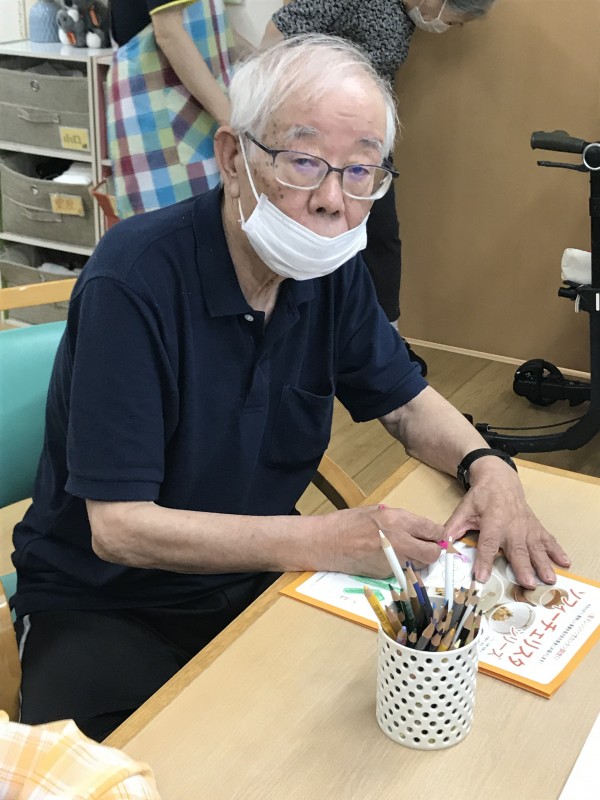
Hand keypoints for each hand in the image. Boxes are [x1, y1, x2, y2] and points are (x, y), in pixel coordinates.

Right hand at [322, 505, 442, 576]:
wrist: (327, 543)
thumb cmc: (349, 522)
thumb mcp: (378, 511)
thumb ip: (401, 520)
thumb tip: (420, 529)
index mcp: (397, 520)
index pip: (432, 531)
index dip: (438, 534)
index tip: (438, 536)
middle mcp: (399, 541)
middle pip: (432, 553)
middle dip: (434, 551)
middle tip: (429, 547)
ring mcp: (393, 560)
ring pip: (420, 565)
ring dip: (419, 560)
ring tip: (407, 552)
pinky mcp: (386, 574)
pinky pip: (403, 571)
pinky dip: (402, 566)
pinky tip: (390, 558)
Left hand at [444, 459, 570, 587]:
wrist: (501, 480)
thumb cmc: (481, 497)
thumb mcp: (464, 508)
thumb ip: (453, 526)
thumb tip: (441, 543)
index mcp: (493, 521)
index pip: (487, 543)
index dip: (484, 560)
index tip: (481, 577)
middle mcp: (512, 525)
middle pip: (517, 549)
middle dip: (523, 567)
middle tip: (528, 583)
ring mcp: (527, 527)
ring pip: (535, 547)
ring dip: (543, 563)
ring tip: (549, 579)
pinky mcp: (536, 527)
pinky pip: (548, 540)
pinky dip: (557, 551)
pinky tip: (566, 562)